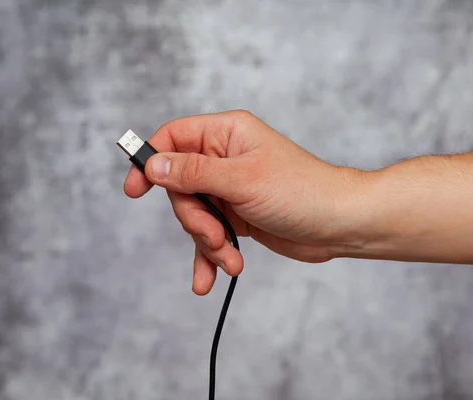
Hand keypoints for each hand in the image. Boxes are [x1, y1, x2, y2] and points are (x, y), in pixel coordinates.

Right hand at [124, 110, 368, 294]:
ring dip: (207, 242)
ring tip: (229, 259)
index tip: (134, 190)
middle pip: (179, 185)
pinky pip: (210, 235)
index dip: (149, 161)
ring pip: (194, 215)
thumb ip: (193, 173)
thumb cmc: (300, 191)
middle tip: (214, 235)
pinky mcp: (237, 216)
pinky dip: (210, 256)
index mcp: (226, 134)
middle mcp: (224, 158)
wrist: (338, 224)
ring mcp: (230, 189)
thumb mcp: (241, 180)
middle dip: (193, 218)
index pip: (172, 138)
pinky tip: (210, 279)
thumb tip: (153, 165)